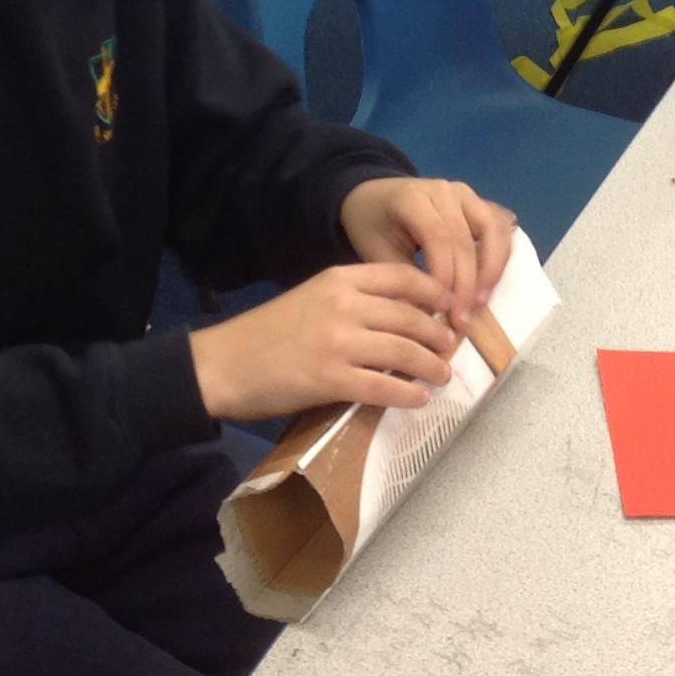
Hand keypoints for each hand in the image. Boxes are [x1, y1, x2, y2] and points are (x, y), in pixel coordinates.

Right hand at [186, 262, 459, 418]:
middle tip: (452, 347)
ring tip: (443, 375)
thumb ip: (351, 301)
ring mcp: (339, 342)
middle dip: (439, 334)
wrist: (222, 364)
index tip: (451, 306)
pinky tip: (419, 399)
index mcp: (339, 279)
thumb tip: (398, 318)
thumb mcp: (311, 298)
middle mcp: (344, 305)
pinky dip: (409, 395)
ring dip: (432, 366)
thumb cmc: (265, 332)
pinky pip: (385, 387)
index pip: (403, 276)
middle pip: (411, 315)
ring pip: (405, 351)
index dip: (436, 291)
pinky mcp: (331, 380)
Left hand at [340, 176, 515, 330]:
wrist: (373, 197)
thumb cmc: (372, 226)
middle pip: (466, 238)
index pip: (438, 237)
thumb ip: (401, 280)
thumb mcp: (374, 252)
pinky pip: (501, 227)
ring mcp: (466, 194)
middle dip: (467, 283)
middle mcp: (445, 190)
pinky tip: (490, 284)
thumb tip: (423, 320)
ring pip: (494, 229)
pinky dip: (501, 255)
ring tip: (480, 303)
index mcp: (413, 198)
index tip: (443, 312)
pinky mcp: (479, 203)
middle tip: (461, 319)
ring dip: (492, 269)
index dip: (445, 275)